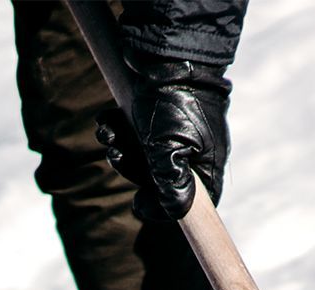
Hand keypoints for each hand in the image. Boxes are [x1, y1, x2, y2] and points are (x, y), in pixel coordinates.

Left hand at [96, 56, 228, 221]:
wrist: (165, 54)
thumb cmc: (174, 101)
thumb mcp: (171, 148)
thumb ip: (171, 184)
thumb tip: (175, 211)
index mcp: (205, 166)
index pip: (191, 205)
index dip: (163, 209)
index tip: (139, 203)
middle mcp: (192, 155)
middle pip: (159, 182)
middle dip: (131, 170)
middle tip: (118, 156)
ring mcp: (174, 136)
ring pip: (142, 158)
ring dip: (119, 149)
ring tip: (109, 134)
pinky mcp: (156, 119)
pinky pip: (134, 135)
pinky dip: (118, 130)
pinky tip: (109, 120)